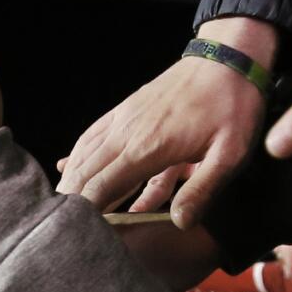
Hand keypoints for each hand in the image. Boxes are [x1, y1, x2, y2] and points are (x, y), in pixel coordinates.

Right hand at [58, 17, 274, 227]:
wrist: (228, 57)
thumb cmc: (232, 107)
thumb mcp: (230, 154)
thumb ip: (202, 190)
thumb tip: (178, 223)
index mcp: (147, 149)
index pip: (101, 187)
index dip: (85, 213)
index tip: (74, 234)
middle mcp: (126, 133)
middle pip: (85, 172)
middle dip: (70, 201)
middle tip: (59, 228)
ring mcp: (124, 118)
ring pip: (84, 153)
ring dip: (71, 179)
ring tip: (60, 206)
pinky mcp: (127, 108)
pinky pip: (93, 134)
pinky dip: (78, 154)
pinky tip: (68, 165)